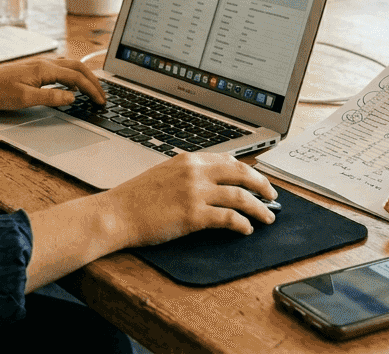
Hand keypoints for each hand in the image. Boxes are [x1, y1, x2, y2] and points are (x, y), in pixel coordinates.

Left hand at [0, 57, 104, 110]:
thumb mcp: (25, 99)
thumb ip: (51, 98)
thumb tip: (72, 97)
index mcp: (44, 69)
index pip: (76, 77)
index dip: (91, 89)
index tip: (100, 100)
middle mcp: (45, 62)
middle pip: (77, 67)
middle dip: (93, 81)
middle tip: (102, 95)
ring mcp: (40, 64)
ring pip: (70, 65)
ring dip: (84, 76)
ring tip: (92, 90)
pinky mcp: (35, 68)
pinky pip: (61, 67)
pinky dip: (72, 75)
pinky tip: (71, 85)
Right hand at [101, 152, 277, 246]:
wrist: (116, 213)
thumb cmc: (135, 198)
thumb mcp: (164, 174)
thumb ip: (188, 174)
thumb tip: (211, 182)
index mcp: (188, 159)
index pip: (229, 160)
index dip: (248, 171)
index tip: (257, 180)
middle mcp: (195, 172)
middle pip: (242, 173)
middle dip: (263, 185)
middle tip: (273, 196)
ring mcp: (195, 193)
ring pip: (241, 196)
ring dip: (260, 208)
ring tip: (267, 217)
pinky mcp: (193, 215)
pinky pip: (229, 218)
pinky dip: (243, 224)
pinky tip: (247, 229)